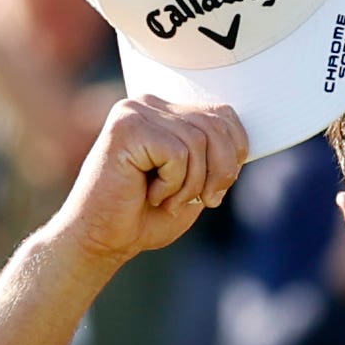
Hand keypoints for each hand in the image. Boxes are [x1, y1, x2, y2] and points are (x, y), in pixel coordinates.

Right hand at [52, 96, 249, 265]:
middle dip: (219, 172)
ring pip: (198, 141)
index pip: (223, 115)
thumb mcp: (196, 182)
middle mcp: (147, 103)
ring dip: (191, 184)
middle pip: (215, 126)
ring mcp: (133, 112)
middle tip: (201, 200)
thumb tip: (244, 141)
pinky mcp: (124, 128)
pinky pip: (176, 153)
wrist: (100, 241)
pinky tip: (148, 194)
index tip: (214, 189)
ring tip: (167, 199)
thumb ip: (216, 155)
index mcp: (165, 111)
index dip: (232, 154)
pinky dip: (172, 184)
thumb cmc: (144, 216)